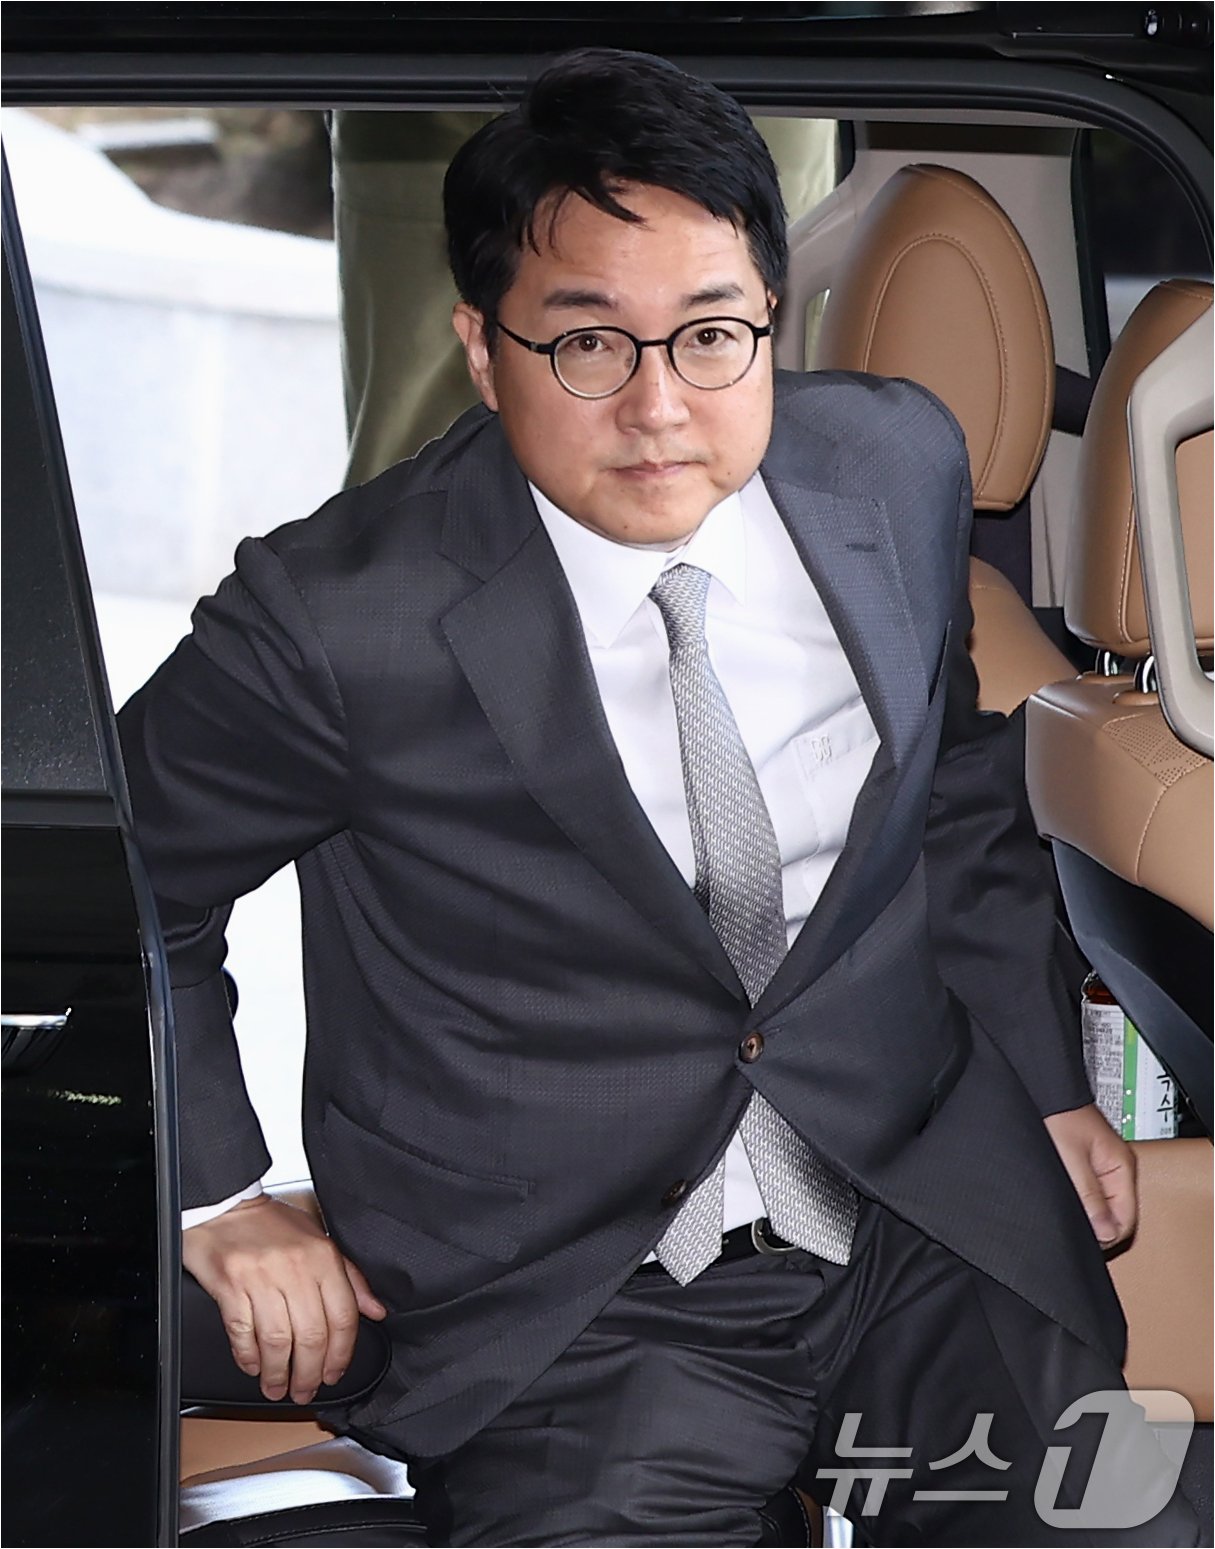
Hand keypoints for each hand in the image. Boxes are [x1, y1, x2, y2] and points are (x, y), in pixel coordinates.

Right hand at [183, 1194, 386, 1403]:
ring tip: (277, 1387)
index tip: (334, 1373)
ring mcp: (262, 1278)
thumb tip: (375, 1310)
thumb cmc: (271, 1224)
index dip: (341, 1354)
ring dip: (278, 1374)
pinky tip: (254, 1366)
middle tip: (305, 1390)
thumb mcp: (319, 1241)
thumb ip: (350, 1278)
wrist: (224, 1206)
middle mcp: (295, 1268)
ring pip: (278, 1342)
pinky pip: (243, 1334)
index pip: (343, 1317)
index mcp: (322, 1257)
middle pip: (311, 1337)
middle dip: (310, 1374)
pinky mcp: (230, 1287)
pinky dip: (249, 1357)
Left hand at [1044, 1104, 1136, 1248]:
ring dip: (1085, 1214)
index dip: (1104, 1236)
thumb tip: (1105, 1234)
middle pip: (1114, 1216)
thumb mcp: (1070, 1158)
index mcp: (1121, 1167)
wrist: (1041, 1088)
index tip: (1082, 1240)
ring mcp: (1102, 1167)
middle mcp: (1116, 1169)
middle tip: (1068, 1225)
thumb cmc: (1056, 1113)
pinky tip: (1062, 1201)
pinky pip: (1089, 1194)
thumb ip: (1088, 1195)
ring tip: (1063, 1213)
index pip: (1125, 1221)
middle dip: (1094, 1226)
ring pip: (1101, 1207)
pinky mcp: (1086, 1165)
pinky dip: (1077, 1201)